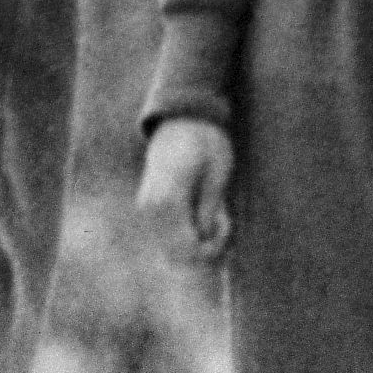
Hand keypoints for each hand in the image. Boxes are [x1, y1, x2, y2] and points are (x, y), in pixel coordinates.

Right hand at [138, 115, 235, 263]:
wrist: (182, 119)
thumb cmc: (206, 142)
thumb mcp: (217, 175)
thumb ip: (208, 210)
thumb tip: (203, 239)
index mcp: (167, 201)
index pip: (187, 248)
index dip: (212, 247)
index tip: (226, 221)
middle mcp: (150, 209)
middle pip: (178, 254)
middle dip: (205, 246)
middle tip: (223, 218)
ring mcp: (146, 209)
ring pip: (172, 248)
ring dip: (196, 239)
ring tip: (213, 211)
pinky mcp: (148, 208)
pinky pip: (169, 235)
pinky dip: (187, 232)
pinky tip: (201, 211)